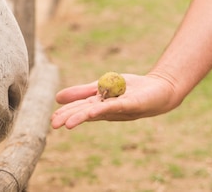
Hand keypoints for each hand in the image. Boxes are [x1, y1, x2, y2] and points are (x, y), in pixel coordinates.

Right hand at [50, 73, 179, 128]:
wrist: (160, 88)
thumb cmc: (132, 89)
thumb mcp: (102, 86)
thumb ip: (82, 91)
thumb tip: (57, 98)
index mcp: (99, 105)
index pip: (79, 109)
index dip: (66, 114)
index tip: (52, 120)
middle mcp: (107, 110)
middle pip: (86, 113)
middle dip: (69, 118)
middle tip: (54, 125)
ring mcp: (118, 107)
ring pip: (97, 112)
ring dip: (82, 117)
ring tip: (67, 124)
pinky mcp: (130, 103)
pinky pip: (114, 106)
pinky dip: (102, 108)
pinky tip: (91, 112)